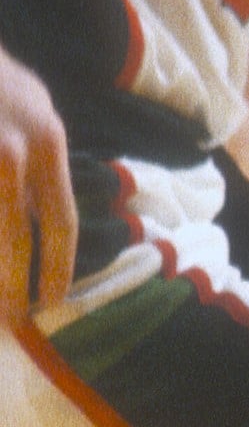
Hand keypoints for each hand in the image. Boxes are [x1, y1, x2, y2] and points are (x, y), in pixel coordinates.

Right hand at [0, 50, 74, 328]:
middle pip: (11, 239)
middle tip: (12, 317)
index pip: (60, 219)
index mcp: (45, 142)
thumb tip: (41, 220)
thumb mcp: (33, 109)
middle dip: (12, 285)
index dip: (58, 265)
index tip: (53, 300)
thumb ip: (39, 163)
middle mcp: (10, 154)